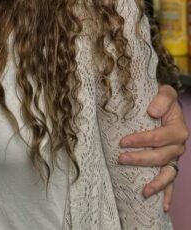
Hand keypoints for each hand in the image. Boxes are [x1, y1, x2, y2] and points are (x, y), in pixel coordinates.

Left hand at [118, 85, 187, 210]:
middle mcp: (178, 146)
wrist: (166, 104)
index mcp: (178, 129)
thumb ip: (162, 98)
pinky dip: (167, 194)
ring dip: (156, 183)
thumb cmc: (163, 99)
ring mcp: (175, 157)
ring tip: (143, 192)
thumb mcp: (166, 92)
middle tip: (121, 158)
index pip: (158, 137)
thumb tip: (152, 112)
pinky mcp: (171, 164)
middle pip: (161, 157)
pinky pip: (171, 182)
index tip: (123, 141)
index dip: (141, 140)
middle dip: (140, 159)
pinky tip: (161, 206)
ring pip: (167, 174)